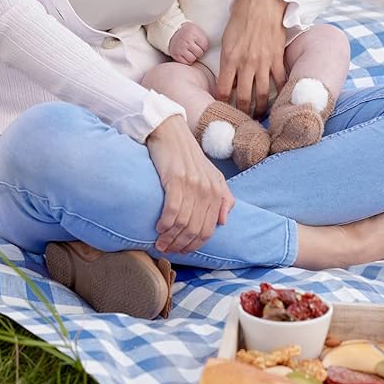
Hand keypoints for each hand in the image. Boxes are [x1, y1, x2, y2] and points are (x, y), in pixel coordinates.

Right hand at [146, 115, 234, 253]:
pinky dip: (165, 224)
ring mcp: (193, 184)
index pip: (209, 229)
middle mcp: (208, 189)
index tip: (182, 251)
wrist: (171, 131)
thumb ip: (222, 196)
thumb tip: (224, 221)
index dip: (195, 245)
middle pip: (196, 230)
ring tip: (160, 243)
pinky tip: (158, 228)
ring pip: (183, 224)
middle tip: (167, 250)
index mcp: (217, 191)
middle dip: (181, 245)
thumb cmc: (188, 155)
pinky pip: (172, 211)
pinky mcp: (176, 179)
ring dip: (170, 238)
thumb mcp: (211, 174)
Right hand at [169, 22, 208, 64]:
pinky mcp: (175, 54)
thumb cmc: (189, 33)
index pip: (205, 46)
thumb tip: (217, 46)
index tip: (200, 44)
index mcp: (193, 32)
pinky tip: (186, 55)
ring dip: (193, 57)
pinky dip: (187, 60)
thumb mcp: (197, 30)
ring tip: (191, 52)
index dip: (204, 47)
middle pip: (199, 53)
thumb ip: (204, 37)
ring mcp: (180, 48)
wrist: (173, 33)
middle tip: (195, 48)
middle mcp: (186, 40)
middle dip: (199, 52)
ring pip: (192, 59)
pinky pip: (186, 63)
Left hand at [217, 0, 286, 117]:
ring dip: (260, 108)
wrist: (262, 2)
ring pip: (262, 93)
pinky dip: (280, 91)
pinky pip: (279, 80)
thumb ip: (228, 60)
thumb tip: (231, 81)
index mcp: (229, 58)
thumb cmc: (241, 18)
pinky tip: (280, 99)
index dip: (222, 103)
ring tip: (260, 116)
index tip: (223, 110)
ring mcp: (263, 62)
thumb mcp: (227, 39)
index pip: (223, 90)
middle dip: (242, 113)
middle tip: (243, 121)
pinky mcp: (277, 57)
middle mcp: (246, 64)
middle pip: (243, 97)